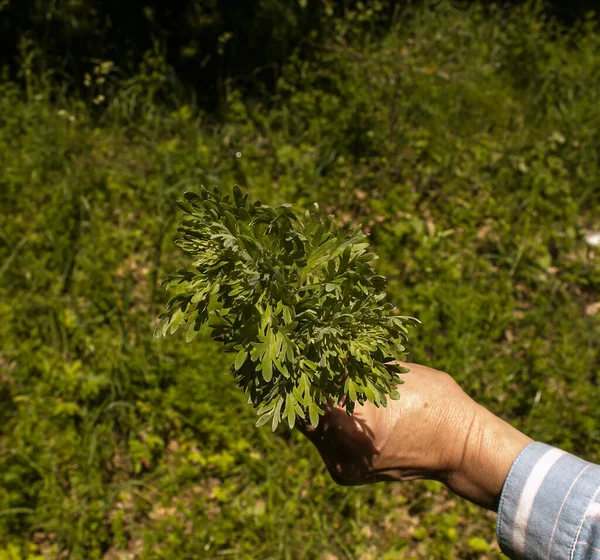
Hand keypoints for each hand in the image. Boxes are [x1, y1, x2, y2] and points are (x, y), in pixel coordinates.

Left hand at [298, 363, 531, 510]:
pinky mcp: (344, 472)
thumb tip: (323, 351)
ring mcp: (341, 465)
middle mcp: (340, 450)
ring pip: (310, 427)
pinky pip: (322, 442)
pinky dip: (324, 422)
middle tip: (306, 365)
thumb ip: (353, 367)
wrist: (460, 449)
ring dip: (312, 404)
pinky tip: (334, 404)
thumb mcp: (392, 373)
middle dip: (303, 388)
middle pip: (301, 411)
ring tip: (318, 381)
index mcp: (350, 423)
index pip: (306, 392)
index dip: (303, 370)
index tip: (302, 352)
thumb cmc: (432, 402)